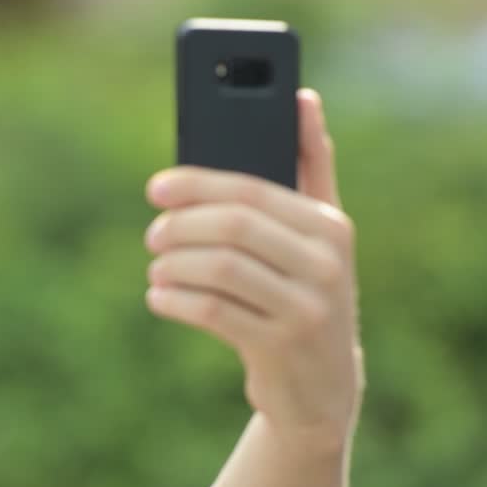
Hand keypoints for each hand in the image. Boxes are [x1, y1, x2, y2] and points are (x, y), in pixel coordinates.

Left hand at [144, 88, 363, 445]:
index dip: (198, 184)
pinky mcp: (280, 348)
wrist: (323, 389)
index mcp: (333, 226)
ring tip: (157, 269)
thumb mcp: (320, 236)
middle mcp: (327, 265)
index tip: (156, 188)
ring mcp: (307, 309)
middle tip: (153, 233)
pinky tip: (159, 297)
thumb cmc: (307, 293)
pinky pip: (212, 312)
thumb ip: (312, 167)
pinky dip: (175, 300)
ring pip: (220, 268)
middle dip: (181, 225)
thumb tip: (303, 97)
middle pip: (234, 226)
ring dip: (174, 264)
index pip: (254, 190)